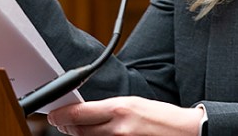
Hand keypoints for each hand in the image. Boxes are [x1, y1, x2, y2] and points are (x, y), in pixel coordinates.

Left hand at [46, 97, 203, 135]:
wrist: (184, 133)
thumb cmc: (161, 118)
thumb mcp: (134, 104)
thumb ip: (109, 109)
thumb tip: (85, 112)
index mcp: (119, 109)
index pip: (78, 114)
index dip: (60, 115)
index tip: (53, 114)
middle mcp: (117, 130)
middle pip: (78, 131)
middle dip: (66, 127)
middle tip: (61, 123)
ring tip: (78, 130)